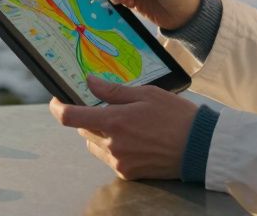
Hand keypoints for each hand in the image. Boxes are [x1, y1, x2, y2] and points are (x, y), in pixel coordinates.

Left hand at [49, 77, 197, 179]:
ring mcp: (120, 161)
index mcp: (114, 122)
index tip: (57, 100)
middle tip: (109, 107)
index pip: (71, 117)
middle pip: (84, 130)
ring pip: (95, 144)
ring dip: (101, 133)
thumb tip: (89, 82)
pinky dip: (114, 146)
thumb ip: (114, 91)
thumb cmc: (175, 116)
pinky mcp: (128, 173)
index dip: (58, 108)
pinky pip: (109, 157)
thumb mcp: (146, 94)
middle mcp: (113, 144)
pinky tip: (135, 138)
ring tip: (127, 124)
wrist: (199, 147)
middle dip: (90, 117)